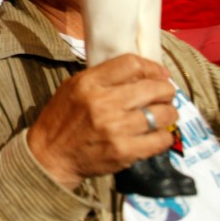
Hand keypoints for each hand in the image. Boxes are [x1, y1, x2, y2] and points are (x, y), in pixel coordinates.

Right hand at [27, 54, 177, 188]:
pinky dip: (164, 136)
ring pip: (162, 114)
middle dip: (166, 90)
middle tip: (166, 95)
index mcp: (89, 82)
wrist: (50, 156)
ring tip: (164, 115)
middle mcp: (104, 103)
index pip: (132, 64)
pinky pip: (160, 140)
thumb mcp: (74, 87)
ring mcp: (116, 128)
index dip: (152, 67)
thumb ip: (103, 78)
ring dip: (169, 113)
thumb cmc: (62, 119)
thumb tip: (140, 73)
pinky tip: (158, 135)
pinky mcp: (124, 151)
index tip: (159, 74)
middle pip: (154, 88)